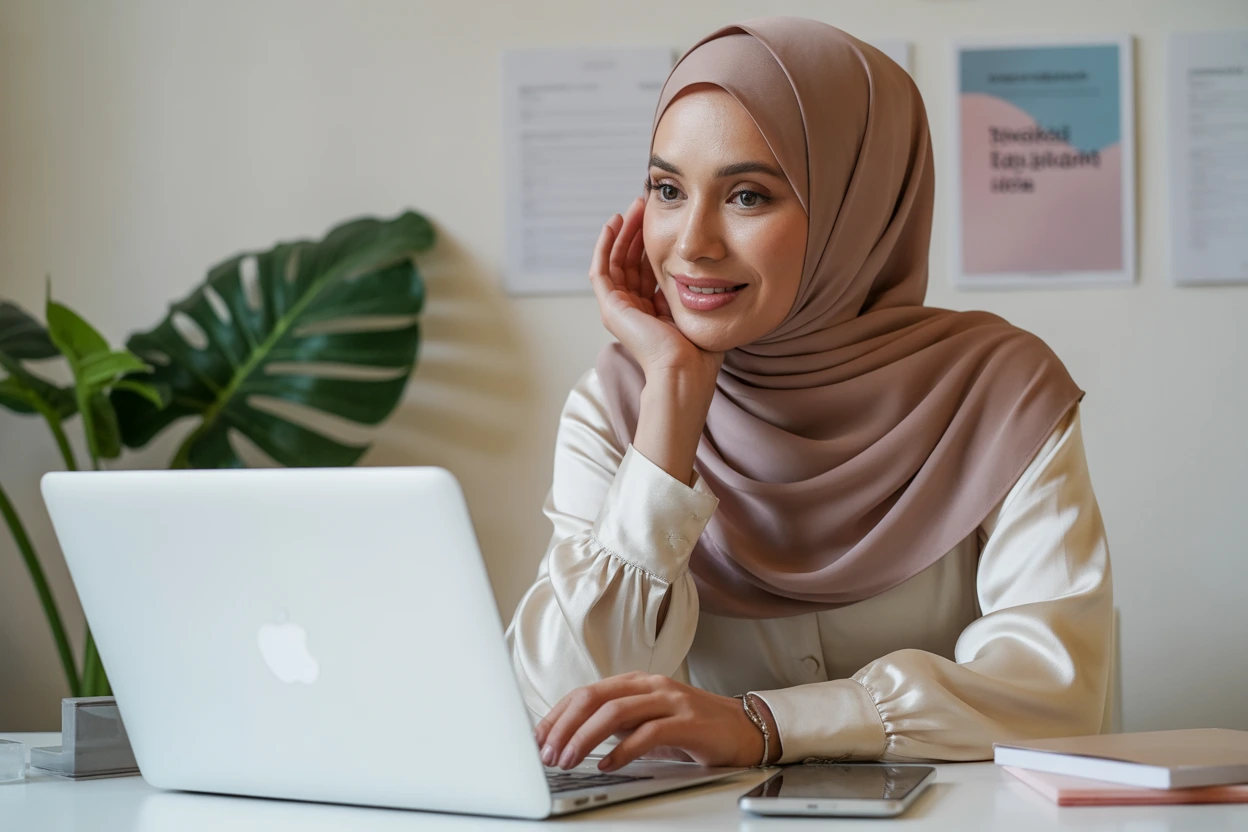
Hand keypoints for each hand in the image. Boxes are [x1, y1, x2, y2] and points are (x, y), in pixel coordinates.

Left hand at [533, 671, 775, 771]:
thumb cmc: (694, 728)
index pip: (585, 693)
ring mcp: (670, 701)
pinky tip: (608, 765)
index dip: (557, 717)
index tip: (538, 739)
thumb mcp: (648, 722)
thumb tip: (573, 739)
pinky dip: (623, 751)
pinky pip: (648, 733)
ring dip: (585, 739)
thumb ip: (617, 725)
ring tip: (569, 761)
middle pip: (594, 698)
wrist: (746, 728)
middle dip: (564, 727)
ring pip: (615, 713)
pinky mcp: (688, 722)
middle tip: (548, 753)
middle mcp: (650, 685)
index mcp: (635, 683)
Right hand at [589, 197, 723, 386]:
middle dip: (636, 231)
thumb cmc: (699, 350)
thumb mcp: (697, 308)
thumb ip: (691, 288)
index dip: (652, 242)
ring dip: (622, 233)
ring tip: (632, 208)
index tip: (662, 218)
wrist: (686, 370)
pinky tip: (614, 223)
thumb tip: (701, 263)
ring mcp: (619, 309)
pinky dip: (604, 245)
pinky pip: (600, 270)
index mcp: (653, 311)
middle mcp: (633, 309)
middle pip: (630, 261)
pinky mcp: (610, 308)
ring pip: (615, 261)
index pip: (648, 268)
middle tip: (644, 204)